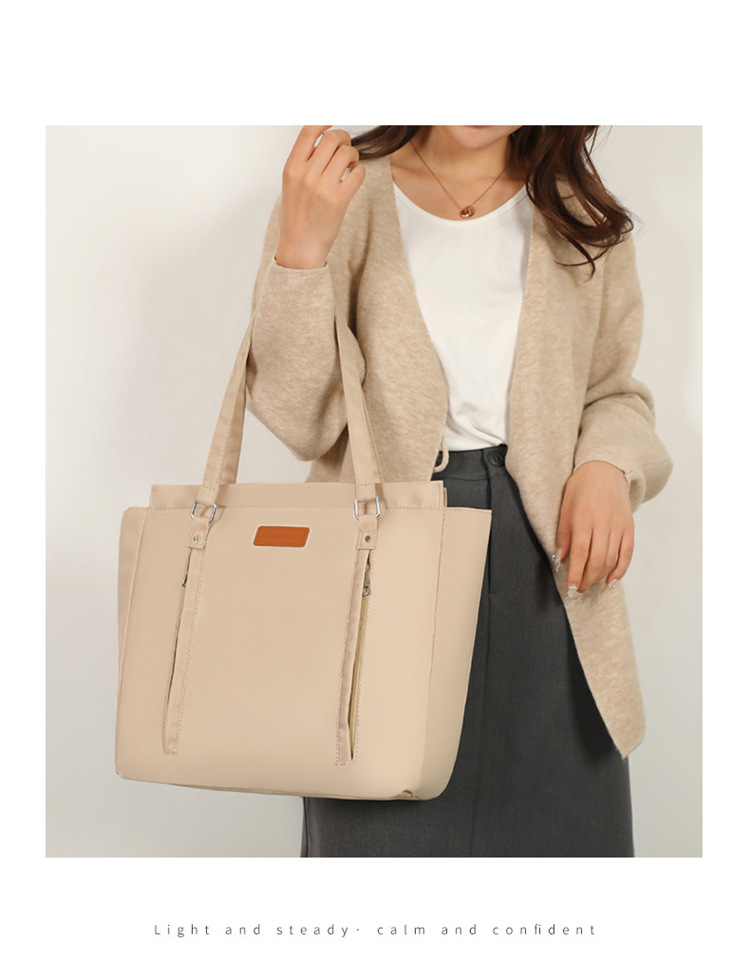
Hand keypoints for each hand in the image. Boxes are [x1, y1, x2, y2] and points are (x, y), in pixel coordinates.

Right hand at [275, 125, 366, 269]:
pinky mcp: (339, 201)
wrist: (299, 247)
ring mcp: (323, 188)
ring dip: (353, 156)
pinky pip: (358, 173)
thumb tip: (325, 139)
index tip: (332, 119)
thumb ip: (303, 161)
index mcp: (291, 168)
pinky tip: (353, 178)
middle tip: (345, 148)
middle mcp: (306, 175)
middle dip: (344, 139)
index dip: (324, 120)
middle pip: (333, 138)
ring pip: (347, 153)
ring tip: (349, 165)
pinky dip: (359, 172)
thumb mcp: (291, 184)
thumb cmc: (296, 215)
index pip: (309, 131)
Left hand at [554, 461, 633, 595]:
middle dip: (586, 579)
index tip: (570, 588)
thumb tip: (560, 559)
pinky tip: (611, 580)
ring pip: (611, 559)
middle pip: (597, 560)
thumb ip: (564, 535)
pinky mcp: (629, 527)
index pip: (580, 553)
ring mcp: (618, 526)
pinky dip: (620, 570)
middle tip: (578, 590)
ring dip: (600, 576)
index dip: (575, 573)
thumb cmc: (581, 488)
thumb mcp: (565, 508)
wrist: (606, 469)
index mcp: (584, 519)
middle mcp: (603, 524)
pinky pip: (627, 553)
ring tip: (589, 584)